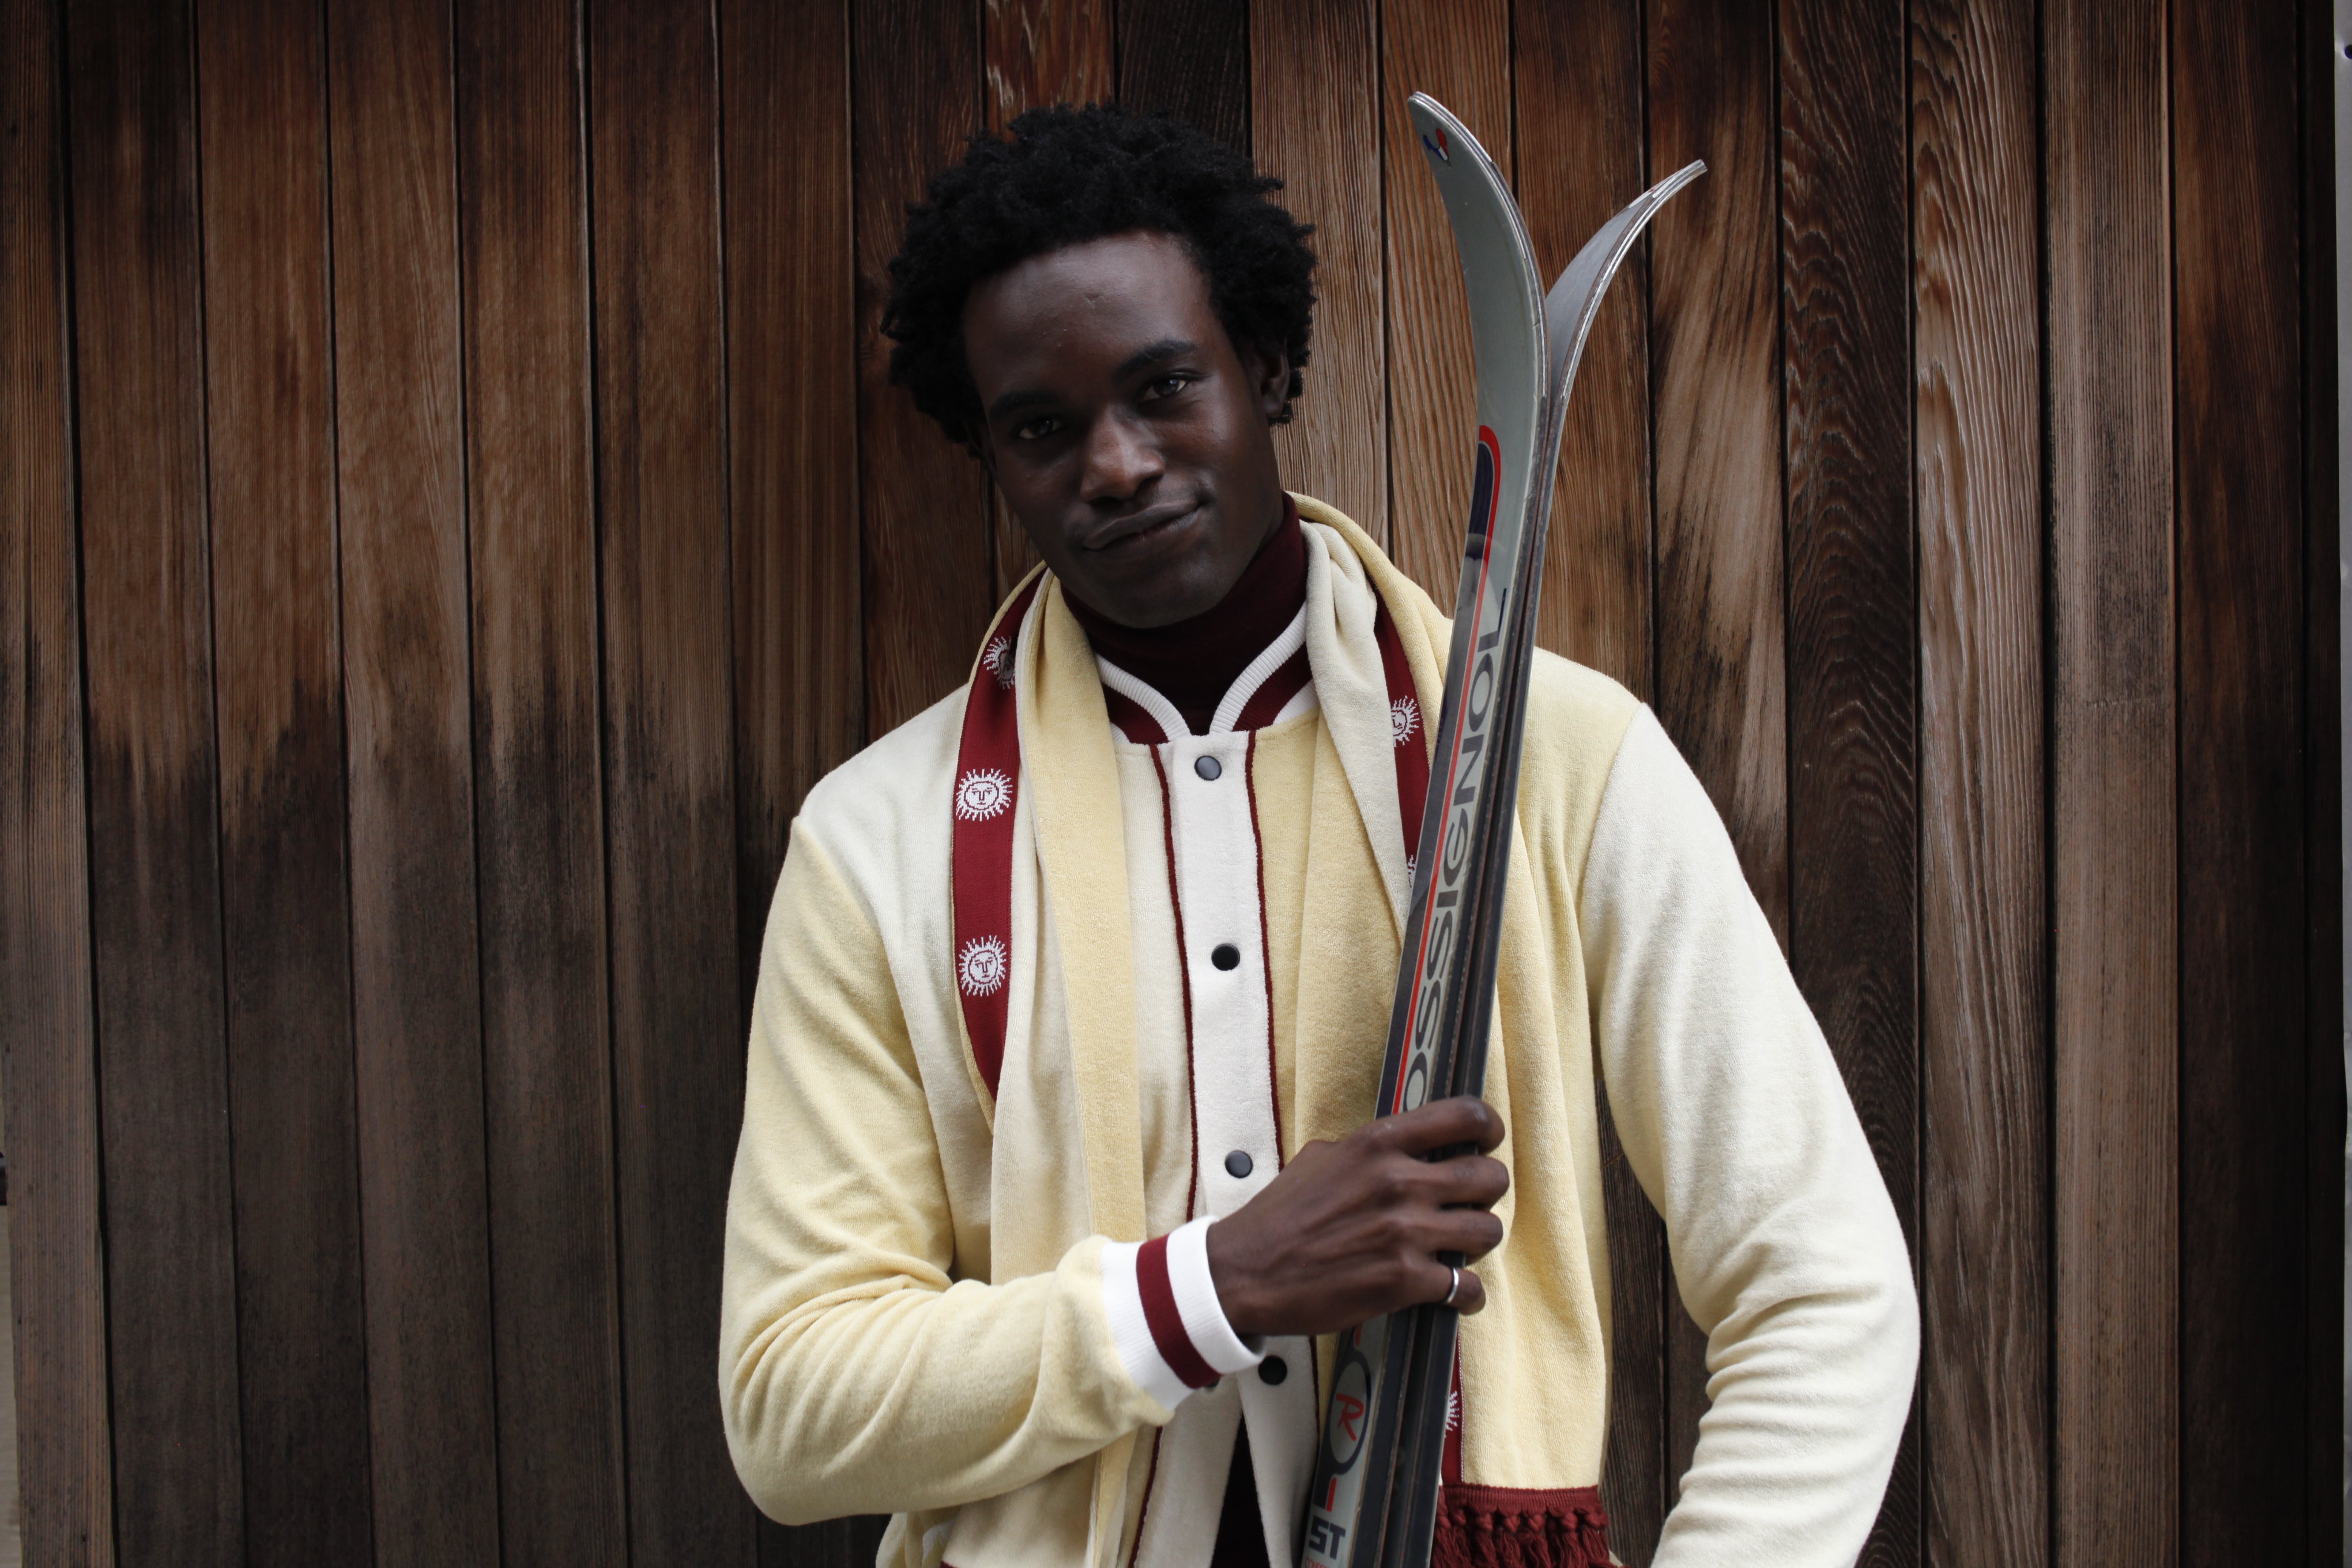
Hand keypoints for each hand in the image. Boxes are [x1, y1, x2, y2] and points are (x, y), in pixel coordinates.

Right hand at [1204, 1096, 1507, 1338]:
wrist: (1245, 1271)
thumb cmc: (1279, 1216)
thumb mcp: (1320, 1158)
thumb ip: (1367, 1151)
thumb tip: (1403, 1149)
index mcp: (1378, 1144)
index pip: (1465, 1116)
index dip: (1489, 1129)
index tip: (1487, 1143)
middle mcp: (1398, 1182)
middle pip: (1489, 1177)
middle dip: (1487, 1193)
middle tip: (1471, 1204)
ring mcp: (1404, 1232)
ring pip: (1487, 1230)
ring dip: (1479, 1242)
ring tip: (1459, 1249)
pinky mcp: (1404, 1281)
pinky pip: (1467, 1287)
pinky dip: (1467, 1295)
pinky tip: (1455, 1294)